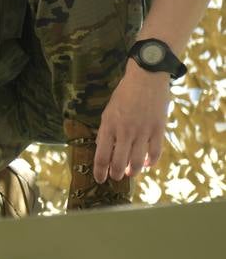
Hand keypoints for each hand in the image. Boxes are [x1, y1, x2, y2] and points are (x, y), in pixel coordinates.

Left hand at [94, 62, 171, 182]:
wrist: (146, 78)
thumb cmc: (124, 94)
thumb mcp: (108, 111)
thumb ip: (106, 130)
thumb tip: (103, 148)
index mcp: (109, 126)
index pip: (101, 156)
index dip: (100, 171)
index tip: (100, 179)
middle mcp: (125, 132)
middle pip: (119, 162)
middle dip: (116, 174)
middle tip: (116, 178)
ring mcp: (142, 132)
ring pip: (137, 162)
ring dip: (132, 171)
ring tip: (129, 174)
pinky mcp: (158, 130)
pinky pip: (155, 153)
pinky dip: (150, 162)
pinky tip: (146, 164)